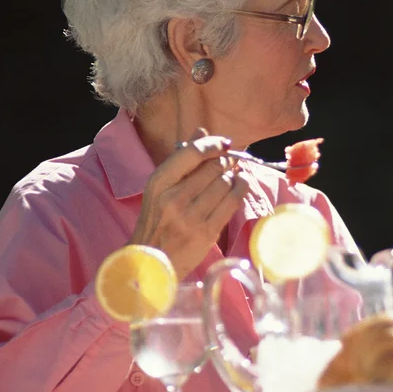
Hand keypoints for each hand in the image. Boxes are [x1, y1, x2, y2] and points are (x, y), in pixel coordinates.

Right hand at [128, 128, 251, 277]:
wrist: (152, 261)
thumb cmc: (157, 220)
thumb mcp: (160, 188)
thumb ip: (181, 158)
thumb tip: (201, 130)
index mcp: (159, 183)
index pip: (192, 152)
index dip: (213, 144)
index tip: (224, 143)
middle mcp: (173, 198)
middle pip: (213, 167)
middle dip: (226, 161)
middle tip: (229, 161)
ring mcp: (191, 216)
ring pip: (226, 182)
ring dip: (234, 176)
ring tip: (232, 176)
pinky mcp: (207, 231)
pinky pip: (233, 202)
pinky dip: (241, 189)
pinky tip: (240, 186)